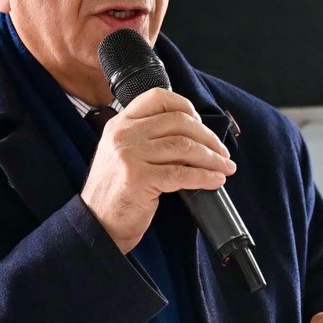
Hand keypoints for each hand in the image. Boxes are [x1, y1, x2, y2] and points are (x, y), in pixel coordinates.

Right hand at [80, 88, 236, 252]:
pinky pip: (181, 174)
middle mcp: (124, 135)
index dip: (186, 107)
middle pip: (178, 122)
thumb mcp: (122, 154)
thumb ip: (146, 139)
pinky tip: (215, 181)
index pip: (158, 98)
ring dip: (212, 158)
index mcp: (120, 124)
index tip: (202, 124)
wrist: (97, 225)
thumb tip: (192, 135)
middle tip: (222, 152)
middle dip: (208, 137)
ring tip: (225, 167)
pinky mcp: (139, 179)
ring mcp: (129, 156)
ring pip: (184, 147)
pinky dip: (204, 177)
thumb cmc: (115, 193)